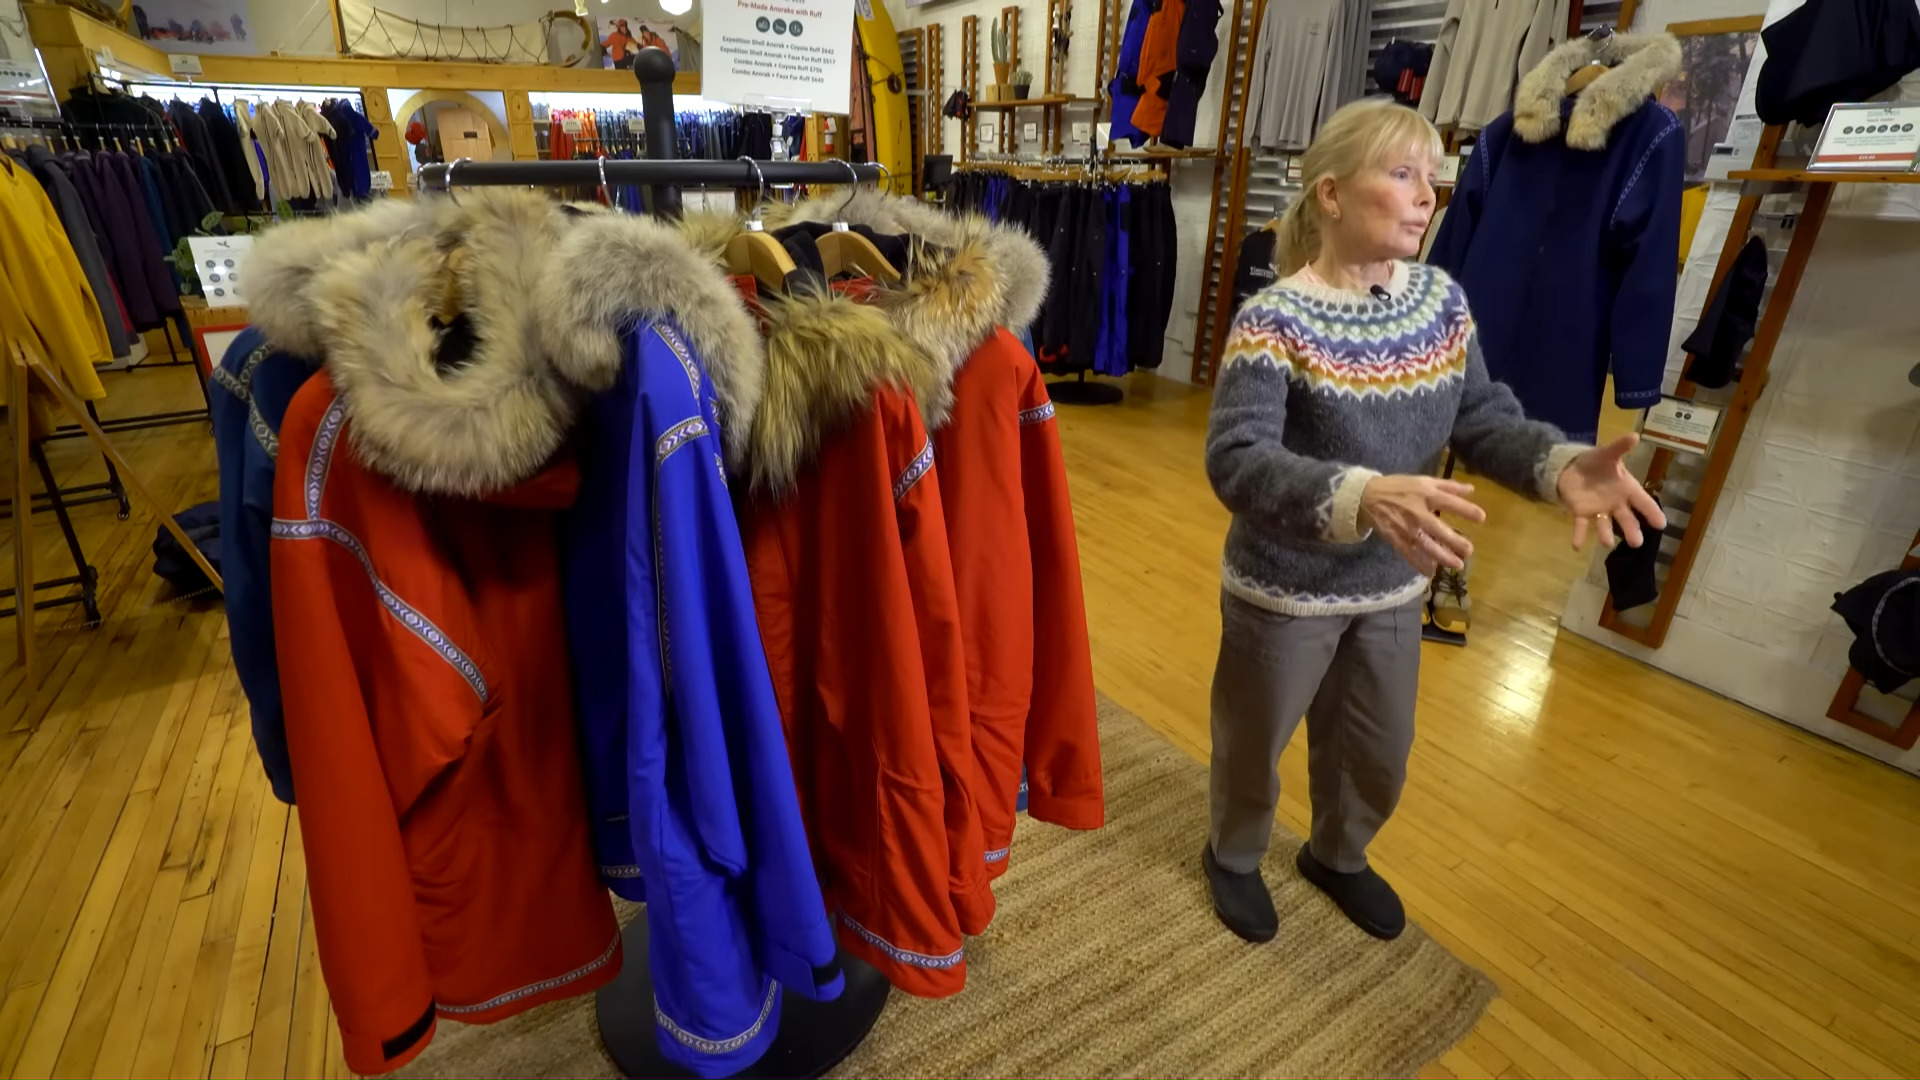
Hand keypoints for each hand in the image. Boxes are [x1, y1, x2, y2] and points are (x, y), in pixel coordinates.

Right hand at [1359, 475, 1486, 575]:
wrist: (1366, 497)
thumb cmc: (1398, 487)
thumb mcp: (1423, 480)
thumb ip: (1447, 486)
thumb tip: (1471, 489)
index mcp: (1425, 494)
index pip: (1449, 502)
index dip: (1465, 509)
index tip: (1481, 518)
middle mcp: (1417, 512)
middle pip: (1437, 528)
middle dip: (1453, 540)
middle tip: (1469, 550)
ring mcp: (1406, 528)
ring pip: (1424, 545)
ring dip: (1441, 556)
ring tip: (1456, 565)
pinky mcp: (1396, 539)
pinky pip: (1409, 553)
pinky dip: (1419, 564)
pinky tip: (1431, 572)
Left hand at [1557, 433, 1667, 549]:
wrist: (1573, 468)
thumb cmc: (1597, 463)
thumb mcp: (1608, 453)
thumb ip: (1620, 447)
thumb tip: (1634, 435)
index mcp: (1626, 489)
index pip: (1643, 502)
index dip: (1652, 512)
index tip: (1661, 525)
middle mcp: (1616, 503)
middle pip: (1626, 519)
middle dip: (1631, 530)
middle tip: (1638, 543)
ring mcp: (1599, 510)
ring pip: (1604, 524)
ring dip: (1605, 534)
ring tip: (1607, 543)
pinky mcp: (1581, 512)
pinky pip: (1580, 525)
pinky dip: (1579, 536)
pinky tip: (1576, 546)